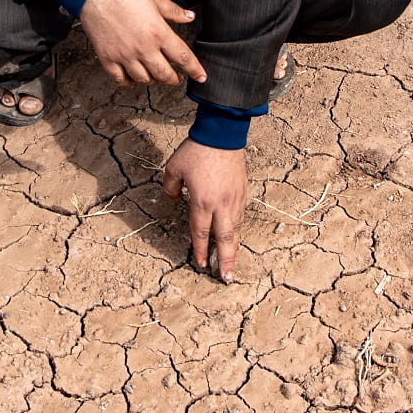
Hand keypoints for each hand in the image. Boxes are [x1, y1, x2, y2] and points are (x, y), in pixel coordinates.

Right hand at [80, 0, 206, 88]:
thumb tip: (190, 16)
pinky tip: (132, 77)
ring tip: (155, 76)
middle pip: (164, 74)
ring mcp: (124, 56)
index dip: (195, 70)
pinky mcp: (108, 58)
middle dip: (173, 79)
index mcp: (158, 32)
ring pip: (144, 80)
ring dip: (153, 80)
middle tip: (176, 78)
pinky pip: (121, 80)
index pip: (183, 57)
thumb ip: (174, 10)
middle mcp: (143, 48)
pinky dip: (129, 82)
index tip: (201, 77)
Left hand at [161, 139, 247, 281]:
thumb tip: (173, 200)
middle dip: (225, 260)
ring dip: (233, 248)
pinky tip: (235, 236)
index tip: (200, 264)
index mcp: (202, 202)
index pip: (200, 233)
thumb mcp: (173, 168)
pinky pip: (240, 216)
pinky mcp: (243, 191)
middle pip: (224, 239)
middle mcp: (221, 205)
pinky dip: (237, 229)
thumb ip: (169, 189)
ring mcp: (235, 199)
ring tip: (231, 263)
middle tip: (226, 278)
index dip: (200, 250)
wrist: (222, 134)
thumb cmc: (196, 150)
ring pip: (235, 229)